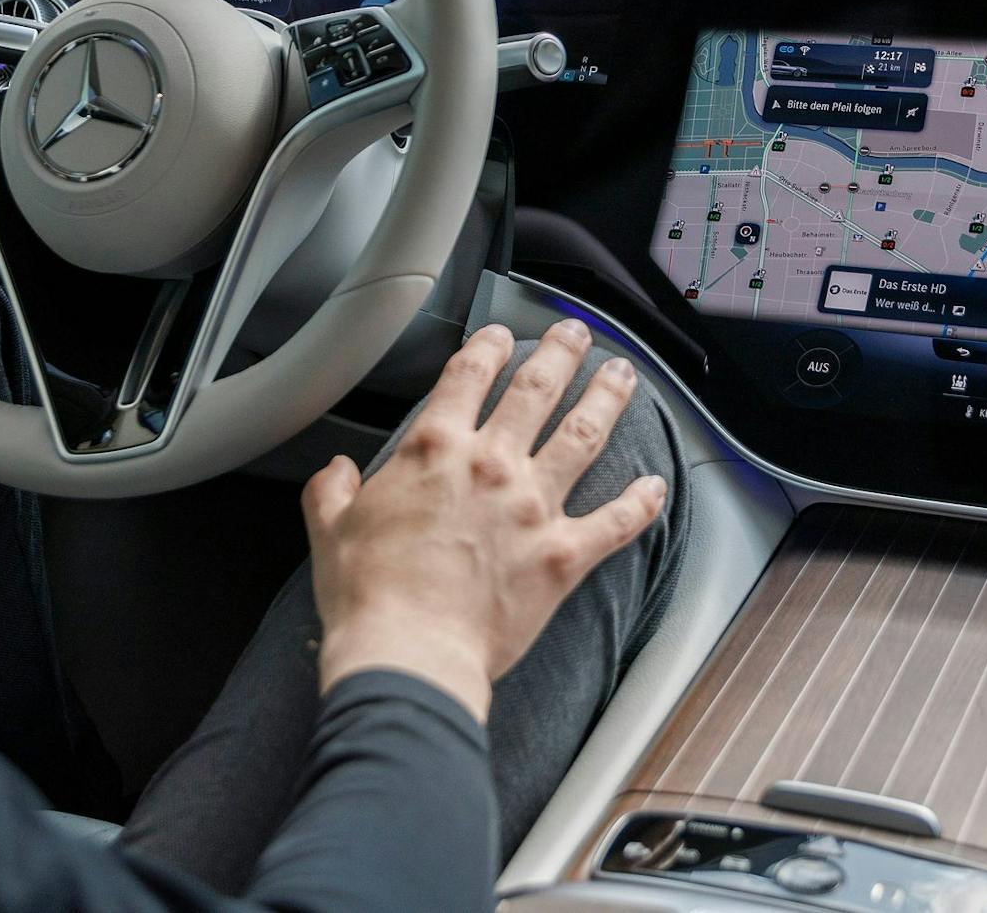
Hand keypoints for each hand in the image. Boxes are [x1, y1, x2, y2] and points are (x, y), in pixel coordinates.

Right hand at [304, 319, 666, 721]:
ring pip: (584, 435)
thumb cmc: (369, 594)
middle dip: (561, 354)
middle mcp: (492, 466)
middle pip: (537, 390)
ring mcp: (534, 508)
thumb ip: (332, 489)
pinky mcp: (564, 555)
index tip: (502, 335)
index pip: (469, 375)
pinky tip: (656, 484)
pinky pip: (617, 520)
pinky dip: (641, 501)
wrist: (411, 651)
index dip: (489, 346)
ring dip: (608, 399)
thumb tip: (336, 470)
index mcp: (434, 450)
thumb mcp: (330, 529)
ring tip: (623, 376)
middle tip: (575, 335)